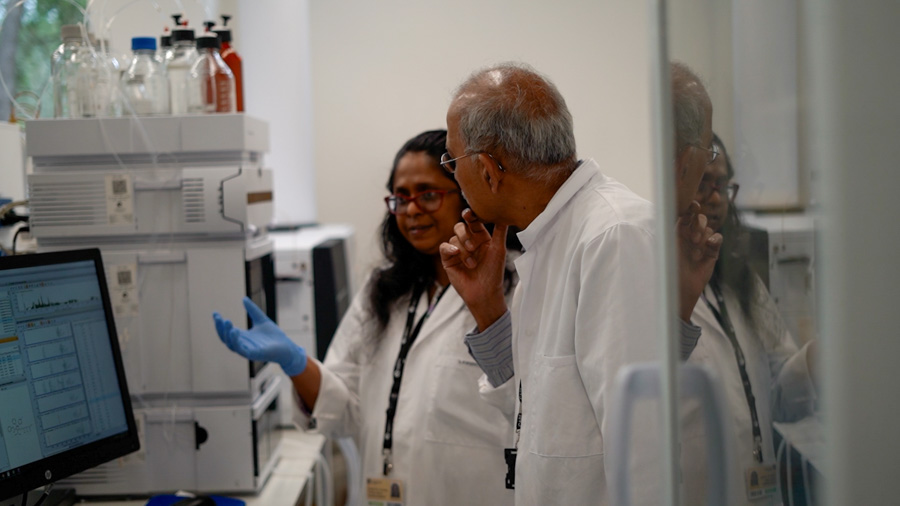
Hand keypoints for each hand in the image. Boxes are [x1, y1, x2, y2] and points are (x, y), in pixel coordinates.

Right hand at [212, 297, 307, 375]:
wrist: (288, 347)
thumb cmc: (274, 336)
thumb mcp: (261, 319)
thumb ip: (252, 310)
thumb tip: (244, 298)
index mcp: (243, 337)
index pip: (227, 331)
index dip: (219, 323)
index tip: (215, 313)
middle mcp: (243, 345)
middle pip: (226, 338)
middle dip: (221, 329)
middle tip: (219, 318)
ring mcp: (247, 351)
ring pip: (231, 345)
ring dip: (227, 334)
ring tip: (227, 322)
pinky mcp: (254, 355)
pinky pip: (242, 350)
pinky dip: (236, 342)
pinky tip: (235, 332)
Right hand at [439, 208, 508, 330]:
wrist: (484, 292)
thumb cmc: (494, 272)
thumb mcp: (499, 250)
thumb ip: (500, 231)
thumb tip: (504, 214)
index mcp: (481, 237)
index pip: (473, 222)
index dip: (470, 216)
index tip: (469, 214)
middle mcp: (468, 242)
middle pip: (460, 227)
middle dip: (466, 235)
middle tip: (474, 248)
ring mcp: (457, 250)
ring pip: (454, 238)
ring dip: (463, 250)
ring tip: (472, 264)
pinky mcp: (448, 259)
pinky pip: (444, 247)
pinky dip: (449, 249)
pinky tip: (456, 254)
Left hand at [677, 201, 722, 321]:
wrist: (681, 287)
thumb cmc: (670, 268)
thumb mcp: (670, 246)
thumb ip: (675, 230)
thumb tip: (679, 214)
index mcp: (678, 232)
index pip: (686, 215)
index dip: (690, 208)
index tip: (693, 205)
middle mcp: (690, 235)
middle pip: (699, 219)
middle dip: (698, 224)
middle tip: (693, 239)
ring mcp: (702, 243)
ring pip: (708, 228)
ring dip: (704, 235)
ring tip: (696, 248)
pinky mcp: (712, 251)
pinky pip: (717, 238)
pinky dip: (714, 239)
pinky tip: (709, 246)